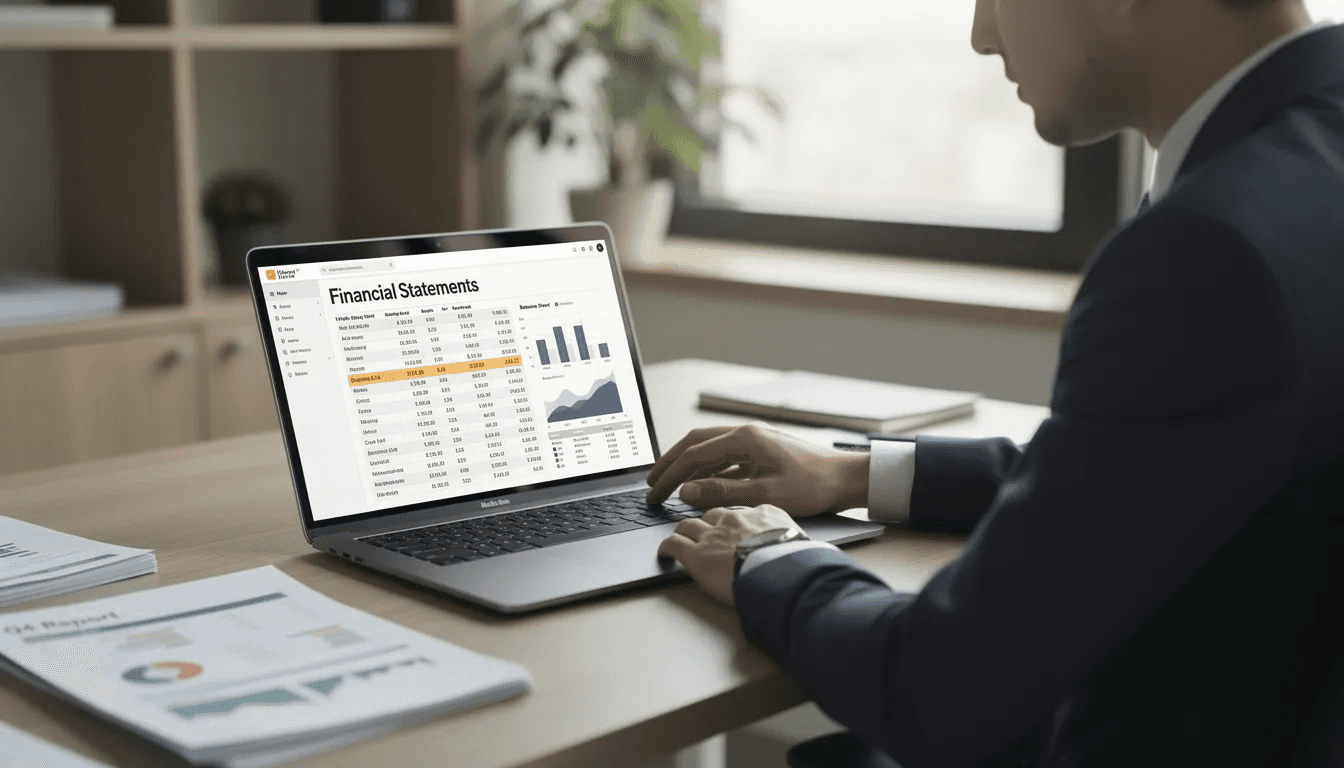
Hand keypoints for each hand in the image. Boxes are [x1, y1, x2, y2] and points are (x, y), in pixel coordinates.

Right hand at [646, 422, 869, 516]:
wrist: (846, 479)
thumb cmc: (812, 487)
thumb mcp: (765, 496)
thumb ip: (722, 493)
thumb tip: (686, 492)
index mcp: (744, 439)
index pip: (693, 454)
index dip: (669, 474)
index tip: (653, 492)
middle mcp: (745, 434)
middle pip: (695, 444)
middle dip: (670, 465)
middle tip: (651, 486)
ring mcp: (753, 442)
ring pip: (708, 450)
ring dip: (687, 468)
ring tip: (668, 487)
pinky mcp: (761, 452)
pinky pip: (724, 459)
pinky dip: (707, 472)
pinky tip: (699, 487)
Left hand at [657, 504, 801, 605]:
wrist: (782, 575)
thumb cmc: (797, 565)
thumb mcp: (802, 544)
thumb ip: (793, 541)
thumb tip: (801, 551)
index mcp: (762, 514)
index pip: (743, 512)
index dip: (735, 522)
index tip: (734, 529)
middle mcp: (735, 520)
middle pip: (712, 514)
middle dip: (707, 523)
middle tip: (705, 533)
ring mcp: (713, 535)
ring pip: (688, 524)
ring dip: (684, 532)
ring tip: (681, 538)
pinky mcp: (696, 554)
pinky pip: (673, 543)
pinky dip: (666, 547)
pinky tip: (665, 552)